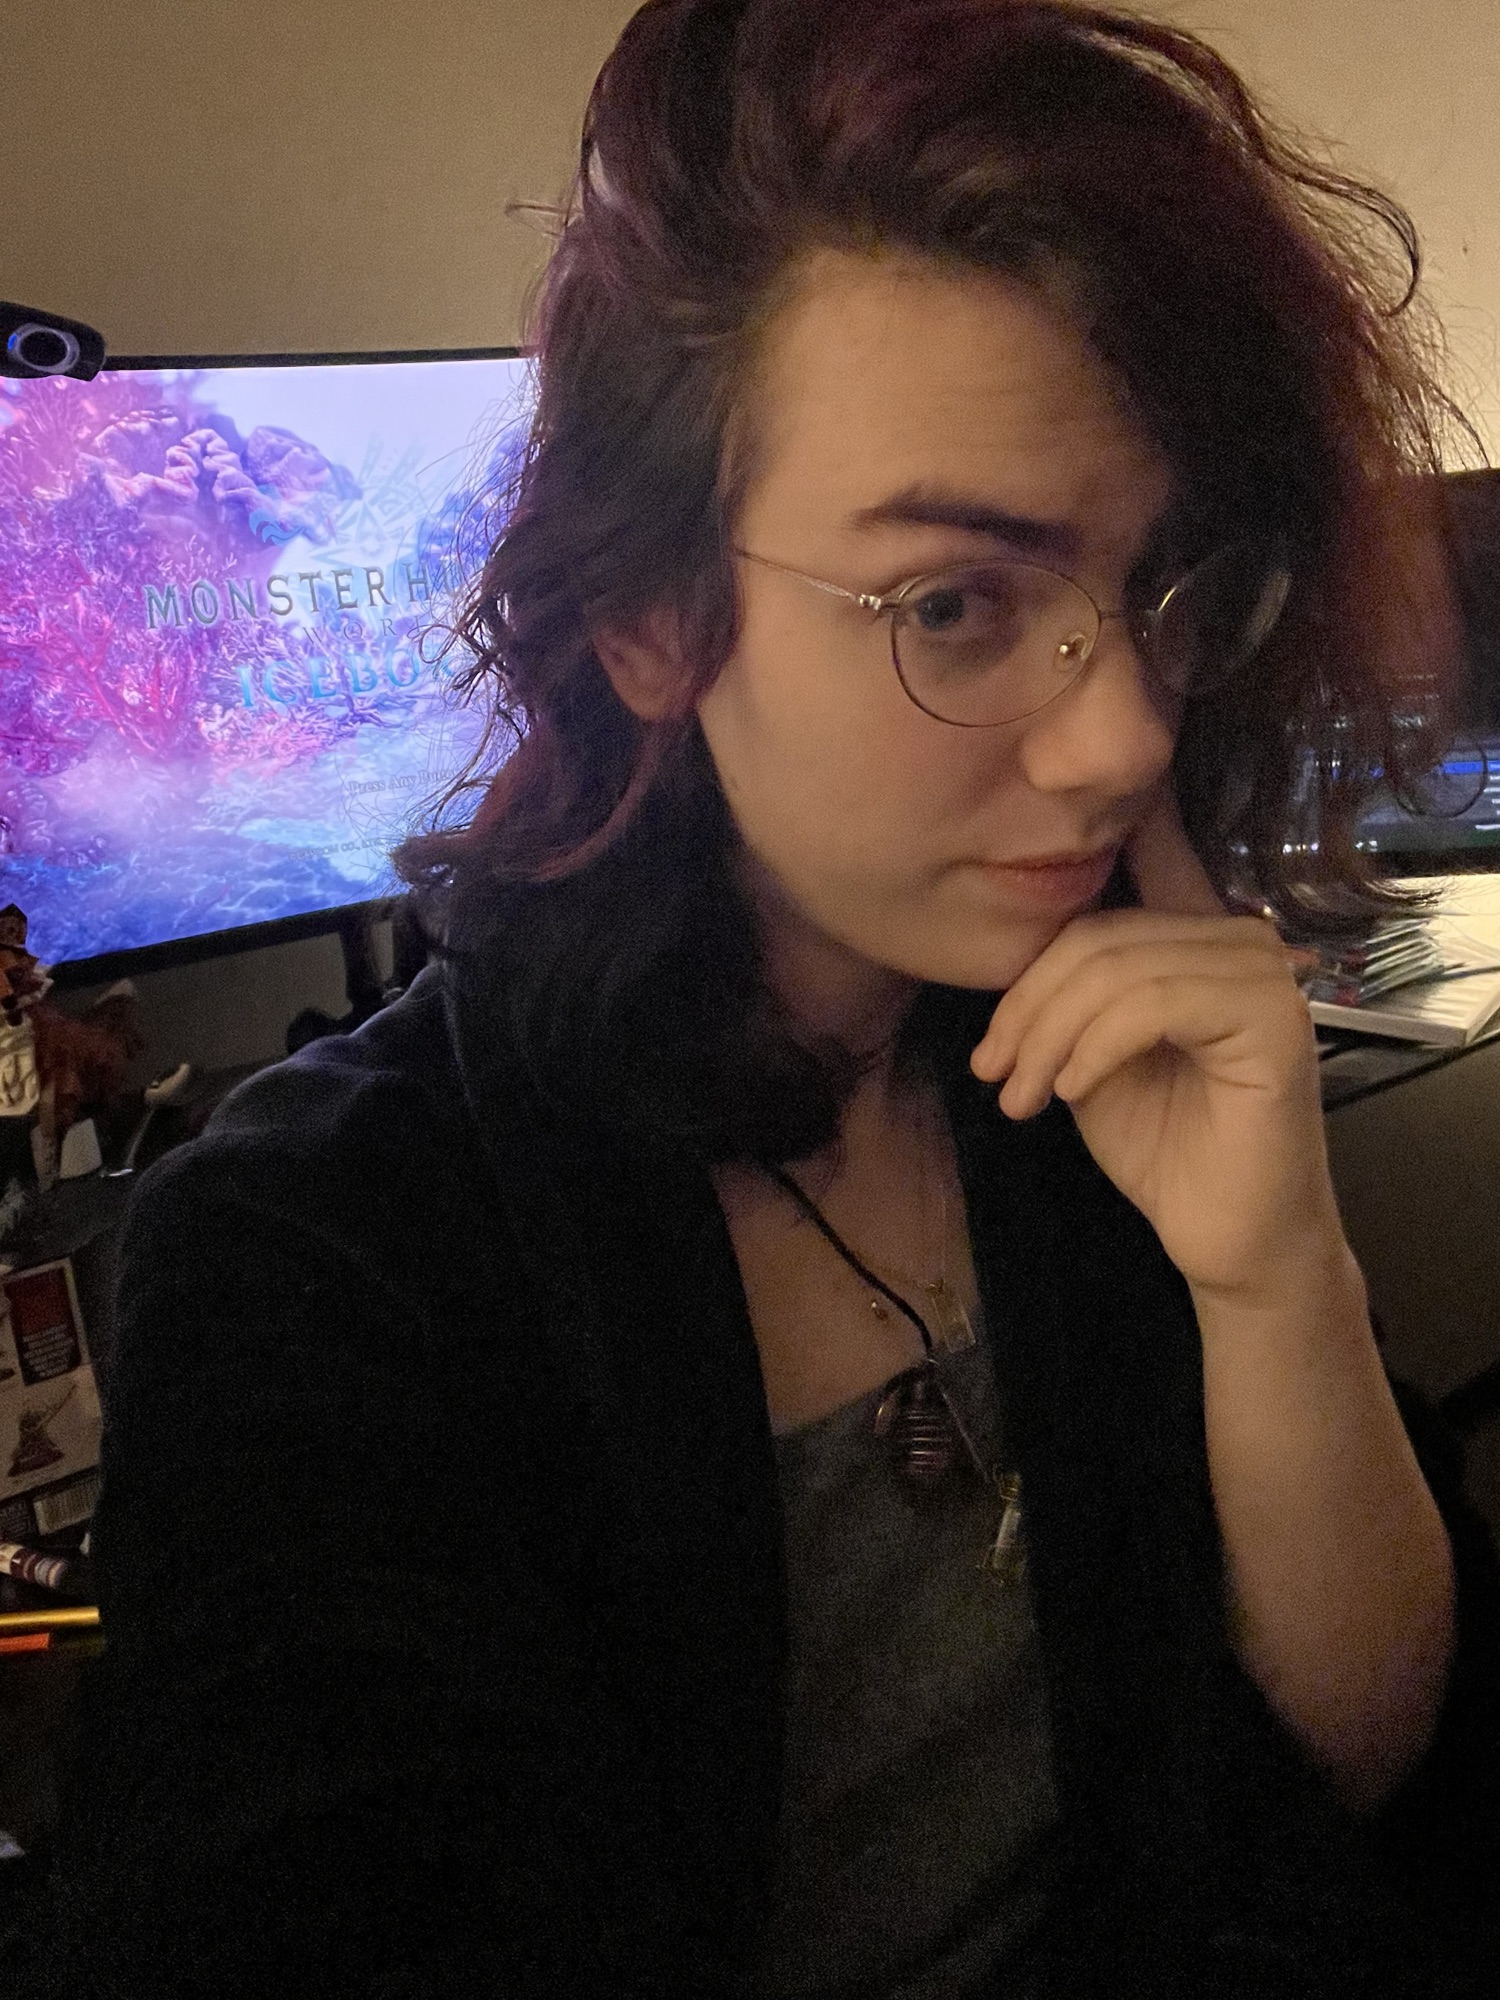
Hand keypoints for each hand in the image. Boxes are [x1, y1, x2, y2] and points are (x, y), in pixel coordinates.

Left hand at [970, 780, 1343, 1300]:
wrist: (1223, 1236)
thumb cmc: (1159, 1145)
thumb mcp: (1089, 1051)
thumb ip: (1073, 989)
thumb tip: (1012, 935)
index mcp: (1196, 934)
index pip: (1148, 852)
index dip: (1106, 824)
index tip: (1039, 803)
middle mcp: (1239, 938)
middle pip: (1101, 932)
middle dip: (1027, 1003)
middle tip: (992, 1070)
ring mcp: (1266, 974)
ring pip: (1120, 968)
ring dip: (1049, 1037)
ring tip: (1020, 1096)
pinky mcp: (1275, 1020)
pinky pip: (1154, 1004)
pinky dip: (1096, 1048)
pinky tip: (1070, 1092)